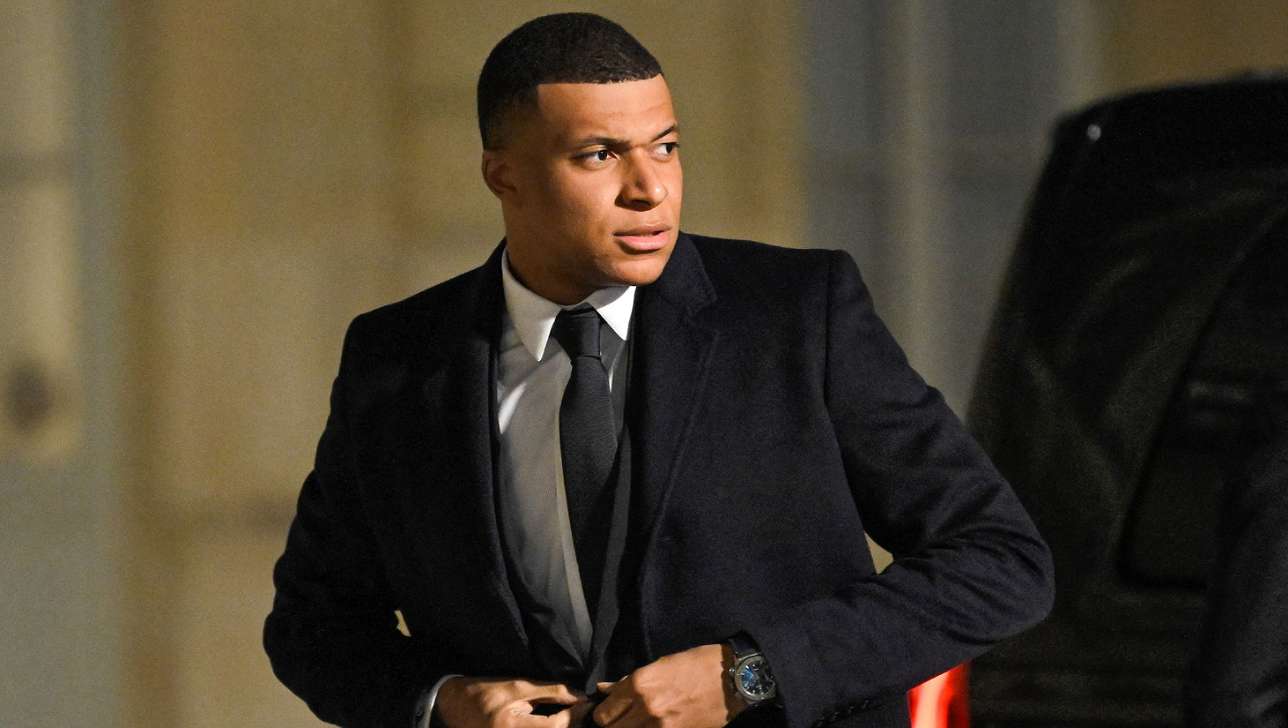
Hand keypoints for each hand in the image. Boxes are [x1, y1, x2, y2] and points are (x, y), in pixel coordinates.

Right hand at [436, 676, 587, 727]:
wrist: (453, 707)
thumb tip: (578, 696)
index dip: (573, 715)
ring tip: (570, 717)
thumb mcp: (517, 686)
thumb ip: (549, 691)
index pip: (554, 726)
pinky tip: (556, 724)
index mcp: (511, 726)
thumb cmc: (485, 693)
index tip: (585, 702)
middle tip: (581, 711)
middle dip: (571, 725)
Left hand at [592, 644, 742, 727]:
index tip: (612, 711)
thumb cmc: (698, 664)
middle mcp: (645, 707)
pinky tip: (653, 726)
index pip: (604, 712)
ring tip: (637, 722)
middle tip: (622, 719)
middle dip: (613, 725)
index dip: (605, 712)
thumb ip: (628, 681)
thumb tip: (604, 689)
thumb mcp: (661, 664)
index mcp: (639, 684)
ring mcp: (661, 727)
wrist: (733, 680)